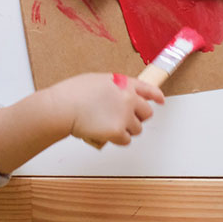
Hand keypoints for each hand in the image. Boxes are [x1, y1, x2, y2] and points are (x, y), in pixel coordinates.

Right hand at [49, 73, 164, 145]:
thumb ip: (112, 88)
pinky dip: (118, 139)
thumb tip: (116, 97)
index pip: (147, 88)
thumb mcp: (96, 81)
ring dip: (126, 129)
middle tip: (124, 119)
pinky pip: (126, 140)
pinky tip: (107, 134)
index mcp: (123, 83)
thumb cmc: (72, 94)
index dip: (155, 95)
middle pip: (146, 112)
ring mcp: (125, 115)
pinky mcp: (118, 131)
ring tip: (109, 126)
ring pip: (136, 128)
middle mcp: (128, 98)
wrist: (63, 107)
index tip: (160, 100)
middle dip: (137, 117)